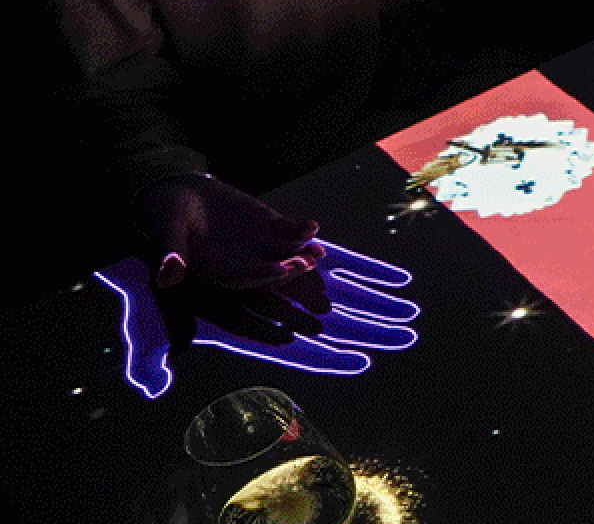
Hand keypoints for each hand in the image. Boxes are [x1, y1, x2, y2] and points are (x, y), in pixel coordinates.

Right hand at [101, 239, 419, 398]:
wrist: (154, 241)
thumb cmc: (149, 290)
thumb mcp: (144, 328)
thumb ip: (149, 359)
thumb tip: (150, 387)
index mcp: (254, 327)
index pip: (297, 348)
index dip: (327, 356)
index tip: (360, 362)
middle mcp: (279, 307)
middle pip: (335, 325)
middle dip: (372, 333)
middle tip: (409, 339)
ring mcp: (292, 278)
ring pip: (347, 295)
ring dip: (380, 304)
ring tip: (412, 314)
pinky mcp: (297, 250)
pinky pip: (343, 261)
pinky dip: (369, 270)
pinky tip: (397, 278)